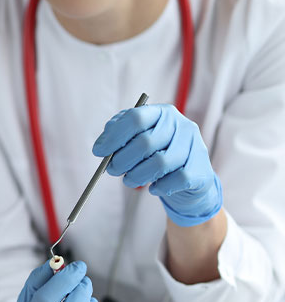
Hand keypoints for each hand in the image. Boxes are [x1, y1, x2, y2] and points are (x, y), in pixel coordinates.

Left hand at [93, 104, 221, 226]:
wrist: (188, 179)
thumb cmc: (154, 155)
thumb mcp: (134, 141)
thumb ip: (117, 137)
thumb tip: (101, 146)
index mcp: (162, 113)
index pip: (136, 118)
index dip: (114, 136)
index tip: (99, 152)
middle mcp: (182, 125)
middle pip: (145, 142)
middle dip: (122, 160)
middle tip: (112, 171)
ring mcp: (196, 146)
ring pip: (160, 163)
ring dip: (137, 176)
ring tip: (129, 180)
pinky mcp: (202, 169)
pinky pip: (178, 179)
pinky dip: (160, 187)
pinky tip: (153, 188)